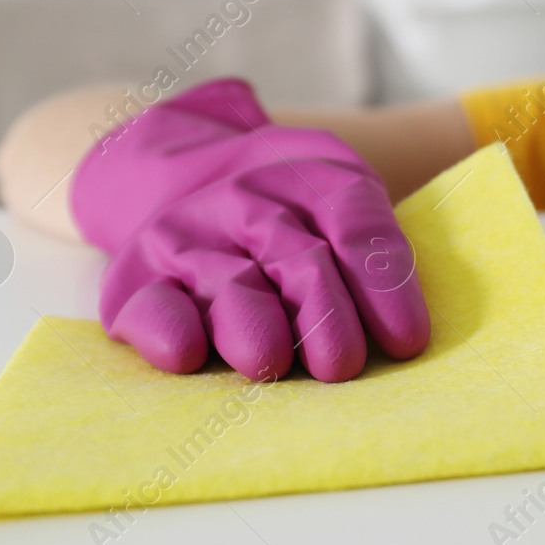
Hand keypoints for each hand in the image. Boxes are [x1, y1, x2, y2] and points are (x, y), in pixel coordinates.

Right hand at [70, 78, 429, 379]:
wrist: (190, 181)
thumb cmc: (293, 219)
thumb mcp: (342, 204)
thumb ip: (372, 255)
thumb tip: (403, 336)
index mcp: (315, 183)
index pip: (355, 226)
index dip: (382, 283)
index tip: (407, 341)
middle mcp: (248, 205)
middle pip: (299, 260)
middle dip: (322, 313)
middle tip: (340, 364)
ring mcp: (191, 241)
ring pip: (232, 286)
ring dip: (252, 324)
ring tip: (268, 361)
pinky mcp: (137, 282)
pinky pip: (151, 307)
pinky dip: (166, 328)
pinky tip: (184, 352)